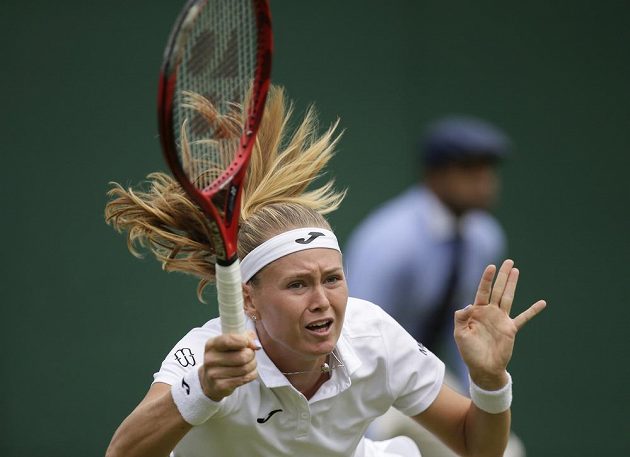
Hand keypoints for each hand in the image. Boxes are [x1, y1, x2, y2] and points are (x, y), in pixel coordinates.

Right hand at [199, 331, 258, 400]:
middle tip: (250, 356)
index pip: (228, 340)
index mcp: (212, 344)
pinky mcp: (220, 385)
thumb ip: (245, 337)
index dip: (245, 341)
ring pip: (245, 368)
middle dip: (251, 355)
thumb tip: (255, 344)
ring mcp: (213, 373)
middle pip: (242, 356)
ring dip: (252, 365)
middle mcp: (210, 359)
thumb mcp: (230, 343)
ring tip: (249, 364)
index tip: (251, 344)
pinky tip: (248, 373)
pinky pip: (244, 378)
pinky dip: (251, 374)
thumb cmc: (224, 358)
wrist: (210, 381)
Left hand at [454, 259, 546, 389]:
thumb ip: (461, 319)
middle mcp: (490, 312)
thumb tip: (468, 306)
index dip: (486, 278)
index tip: (491, 266)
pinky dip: (533, 310)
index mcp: (477, 311)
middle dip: (502, 275)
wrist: (483, 368)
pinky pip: (524, 317)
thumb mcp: (460, 334)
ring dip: (512, 284)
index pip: (482, 291)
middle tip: (508, 261)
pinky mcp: (511, 329)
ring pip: (508, 297)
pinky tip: (542, 303)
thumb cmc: (469, 351)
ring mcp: (501, 319)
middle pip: (497, 289)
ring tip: (516, 270)